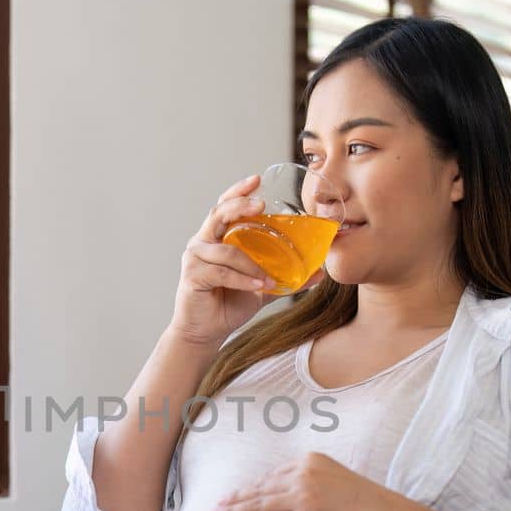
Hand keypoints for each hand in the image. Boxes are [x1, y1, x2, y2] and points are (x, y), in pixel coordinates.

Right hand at [165, 175, 278, 348]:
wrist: (206, 331)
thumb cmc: (229, 303)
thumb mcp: (262, 287)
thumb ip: (285, 278)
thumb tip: (319, 272)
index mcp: (216, 237)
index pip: (225, 206)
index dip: (238, 191)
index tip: (257, 179)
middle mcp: (202, 242)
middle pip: (218, 215)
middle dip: (240, 206)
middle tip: (261, 206)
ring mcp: (194, 258)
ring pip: (226, 251)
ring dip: (251, 264)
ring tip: (269, 279)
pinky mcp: (191, 276)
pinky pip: (221, 272)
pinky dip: (242, 279)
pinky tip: (258, 286)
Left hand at [209, 452, 417, 510]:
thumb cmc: (367, 503)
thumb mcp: (336, 478)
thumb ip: (310, 479)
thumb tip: (285, 490)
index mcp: (309, 461)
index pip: (271, 476)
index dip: (249, 488)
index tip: (233, 495)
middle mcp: (303, 476)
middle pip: (260, 490)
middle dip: (234, 499)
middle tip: (214, 507)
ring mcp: (303, 499)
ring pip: (258, 507)